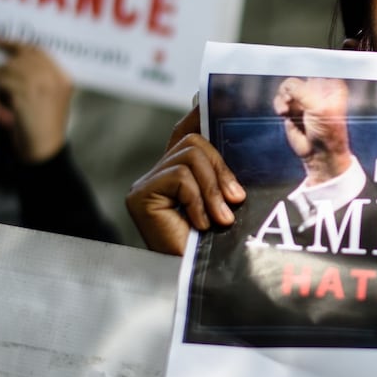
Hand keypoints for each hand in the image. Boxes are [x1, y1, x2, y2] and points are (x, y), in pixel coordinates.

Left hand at [0, 40, 72, 162]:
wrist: (45, 149)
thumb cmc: (45, 126)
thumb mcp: (53, 98)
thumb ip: (43, 78)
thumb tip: (16, 59)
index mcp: (64, 78)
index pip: (40, 51)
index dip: (19, 44)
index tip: (2, 42)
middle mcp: (55, 79)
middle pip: (25, 56)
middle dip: (8, 58)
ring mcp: (42, 86)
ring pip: (12, 67)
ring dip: (3, 77)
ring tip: (6, 91)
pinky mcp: (26, 96)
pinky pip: (5, 81)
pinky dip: (0, 89)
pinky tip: (5, 101)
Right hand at [125, 107, 245, 254]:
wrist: (202, 278)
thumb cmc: (219, 244)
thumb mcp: (230, 199)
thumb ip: (227, 173)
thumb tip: (232, 132)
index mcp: (181, 172)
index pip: (188, 131)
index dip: (200, 114)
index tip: (207, 98)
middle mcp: (159, 173)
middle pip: (193, 140)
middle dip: (221, 169)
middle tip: (236, 200)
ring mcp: (146, 183)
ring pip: (189, 155)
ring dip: (213, 188)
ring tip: (221, 218)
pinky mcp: (140, 195)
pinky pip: (179, 176)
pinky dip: (198, 200)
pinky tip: (201, 224)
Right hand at [272, 77, 352, 184]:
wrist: (320, 153)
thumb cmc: (327, 131)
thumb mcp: (318, 107)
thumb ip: (301, 91)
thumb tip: (286, 86)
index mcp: (332, 86)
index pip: (315, 71)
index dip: (306, 80)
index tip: (304, 93)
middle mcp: (318, 90)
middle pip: (298, 78)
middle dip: (292, 90)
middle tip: (291, 100)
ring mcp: (304, 99)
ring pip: (286, 87)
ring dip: (284, 97)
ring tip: (286, 109)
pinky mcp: (292, 109)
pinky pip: (280, 98)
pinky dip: (279, 104)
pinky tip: (284, 113)